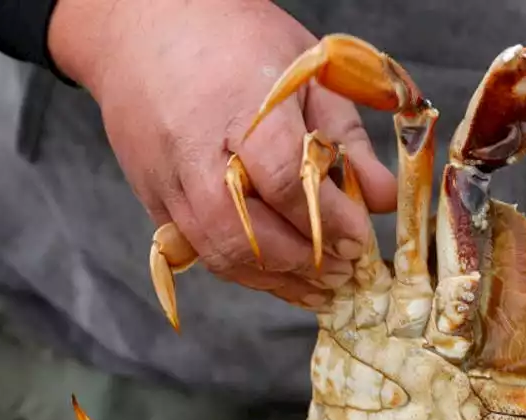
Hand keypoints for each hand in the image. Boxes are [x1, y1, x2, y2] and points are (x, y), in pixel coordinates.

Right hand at [48, 0, 395, 309]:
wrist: (143, 26)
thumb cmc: (234, 39)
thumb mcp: (305, 71)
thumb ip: (346, 138)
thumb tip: (382, 200)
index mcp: (239, 107)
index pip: (285, 181)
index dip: (328, 220)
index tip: (361, 240)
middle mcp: (194, 150)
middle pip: (248, 232)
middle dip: (305, 262)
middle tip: (347, 271)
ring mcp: (167, 180)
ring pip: (221, 254)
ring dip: (276, 281)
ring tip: (320, 288)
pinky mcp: (153, 200)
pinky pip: (201, 252)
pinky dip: (246, 273)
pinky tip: (281, 278)